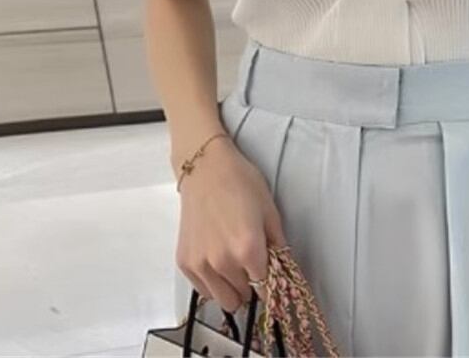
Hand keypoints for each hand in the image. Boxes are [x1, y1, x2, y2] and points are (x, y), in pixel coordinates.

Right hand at [175, 136, 288, 312]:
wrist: (206, 168)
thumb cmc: (241, 182)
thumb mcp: (270, 211)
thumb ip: (278, 246)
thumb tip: (284, 270)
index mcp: (248, 249)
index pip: (266, 289)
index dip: (272, 285)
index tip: (273, 279)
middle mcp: (222, 262)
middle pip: (244, 297)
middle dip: (252, 285)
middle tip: (253, 263)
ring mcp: (200, 265)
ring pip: (224, 301)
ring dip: (233, 288)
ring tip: (235, 263)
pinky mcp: (185, 263)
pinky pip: (204, 291)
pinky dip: (214, 283)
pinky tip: (218, 261)